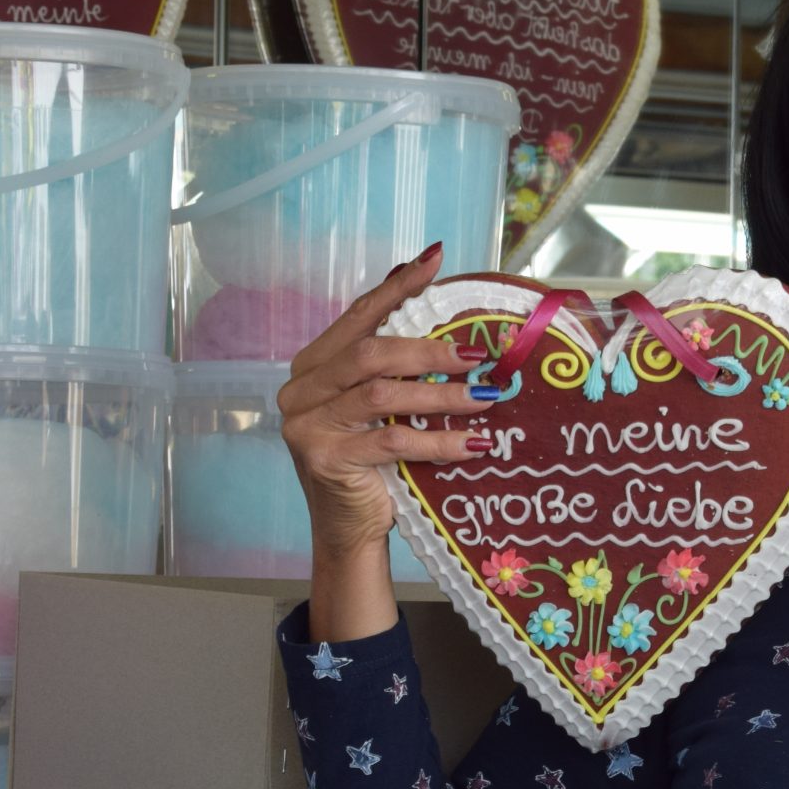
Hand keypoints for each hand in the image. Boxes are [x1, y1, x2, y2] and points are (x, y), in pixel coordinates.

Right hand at [279, 243, 501, 555]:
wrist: (349, 530)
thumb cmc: (372, 464)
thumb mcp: (382, 411)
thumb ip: (396, 369)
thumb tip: (452, 327)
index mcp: (313, 366)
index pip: (359, 316)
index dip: (397, 287)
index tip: (434, 259)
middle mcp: (301, 390)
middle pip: (371, 353)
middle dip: (430, 350)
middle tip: (479, 355)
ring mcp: (307, 425)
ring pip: (383, 396)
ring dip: (442, 395)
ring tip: (487, 397)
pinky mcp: (325, 459)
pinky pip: (392, 442)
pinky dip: (439, 441)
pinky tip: (474, 443)